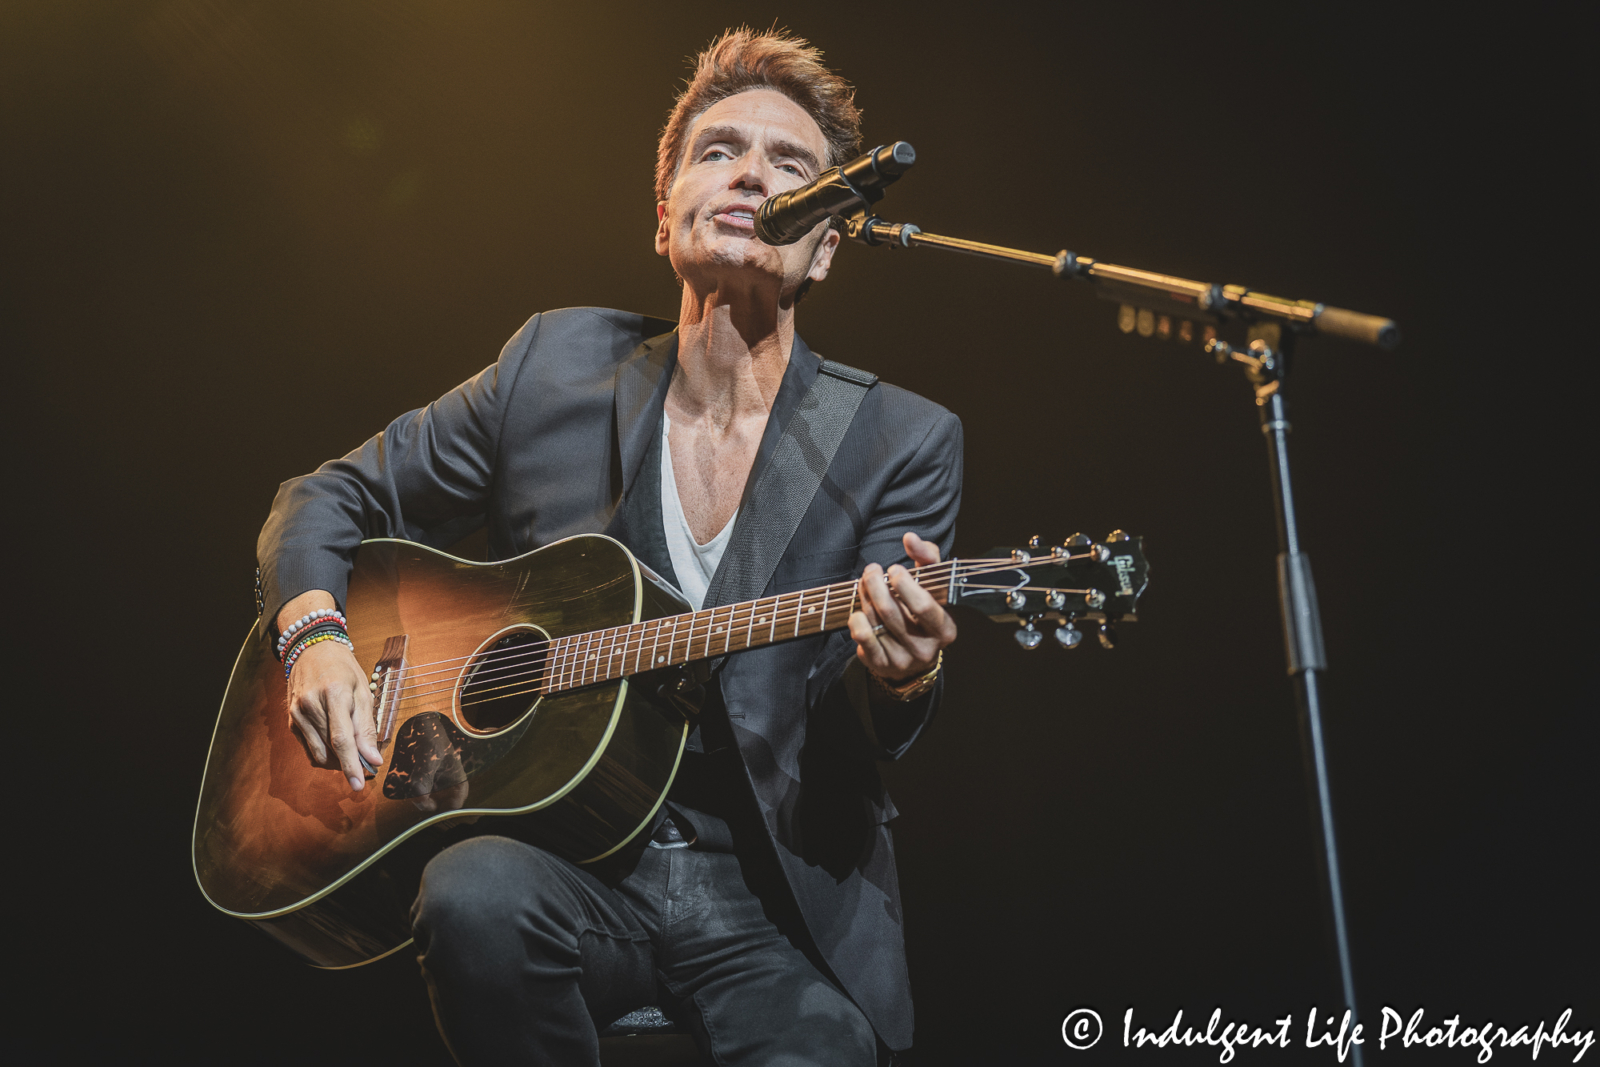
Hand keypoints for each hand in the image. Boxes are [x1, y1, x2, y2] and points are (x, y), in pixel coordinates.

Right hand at [286, 638, 381, 790]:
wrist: (312, 650)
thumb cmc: (343, 669)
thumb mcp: (363, 691)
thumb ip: (366, 727)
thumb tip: (373, 758)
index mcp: (333, 694)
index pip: (341, 740)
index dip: (350, 765)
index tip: (358, 785)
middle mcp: (310, 706)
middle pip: (329, 750)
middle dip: (348, 764)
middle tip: (366, 765)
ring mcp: (297, 714)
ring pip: (318, 754)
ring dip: (336, 762)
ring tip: (353, 755)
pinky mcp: (291, 721)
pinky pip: (309, 748)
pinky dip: (324, 754)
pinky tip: (336, 747)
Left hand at [848, 531, 957, 682]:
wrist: (914, 657)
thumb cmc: (922, 613)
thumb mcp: (932, 586)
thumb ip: (927, 558)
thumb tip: (911, 538)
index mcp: (944, 629)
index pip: (924, 606)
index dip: (905, 585)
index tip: (894, 569)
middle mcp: (925, 648)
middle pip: (892, 612)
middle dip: (876, 586)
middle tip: (871, 570)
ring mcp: (902, 660)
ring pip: (875, 622)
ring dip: (865, 598)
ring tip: (865, 584)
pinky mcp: (882, 666)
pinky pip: (863, 639)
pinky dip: (856, 621)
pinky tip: (858, 610)